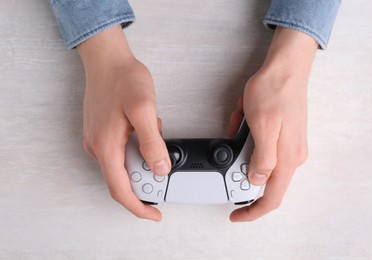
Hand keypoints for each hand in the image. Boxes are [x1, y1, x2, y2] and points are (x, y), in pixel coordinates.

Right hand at [77, 26, 170, 220]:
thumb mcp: (143, 109)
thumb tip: (160, 168)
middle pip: (121, 180)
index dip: (138, 207)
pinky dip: (137, 148)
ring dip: (143, 159)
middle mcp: (98, 147)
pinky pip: (121, 151)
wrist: (107, 59)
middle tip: (163, 164)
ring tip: (156, 135)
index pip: (120, 190)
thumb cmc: (123, 79)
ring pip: (122, 165)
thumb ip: (152, 141)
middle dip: (146, 179)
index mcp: (106, 147)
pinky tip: (146, 129)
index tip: (153, 214)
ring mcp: (98, 140)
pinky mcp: (102, 132)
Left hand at [229, 27, 317, 221]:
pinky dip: (247, 136)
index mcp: (288, 158)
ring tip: (241, 120)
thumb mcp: (262, 126)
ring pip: (259, 159)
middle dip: (242, 165)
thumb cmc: (274, 92)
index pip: (272, 197)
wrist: (286, 67)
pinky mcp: (283, 136)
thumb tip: (258, 181)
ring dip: (244, 146)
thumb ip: (263, 158)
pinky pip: (260, 144)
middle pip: (264, 179)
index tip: (237, 214)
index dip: (253, 211)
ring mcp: (288, 146)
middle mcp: (291, 156)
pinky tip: (245, 118)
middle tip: (233, 144)